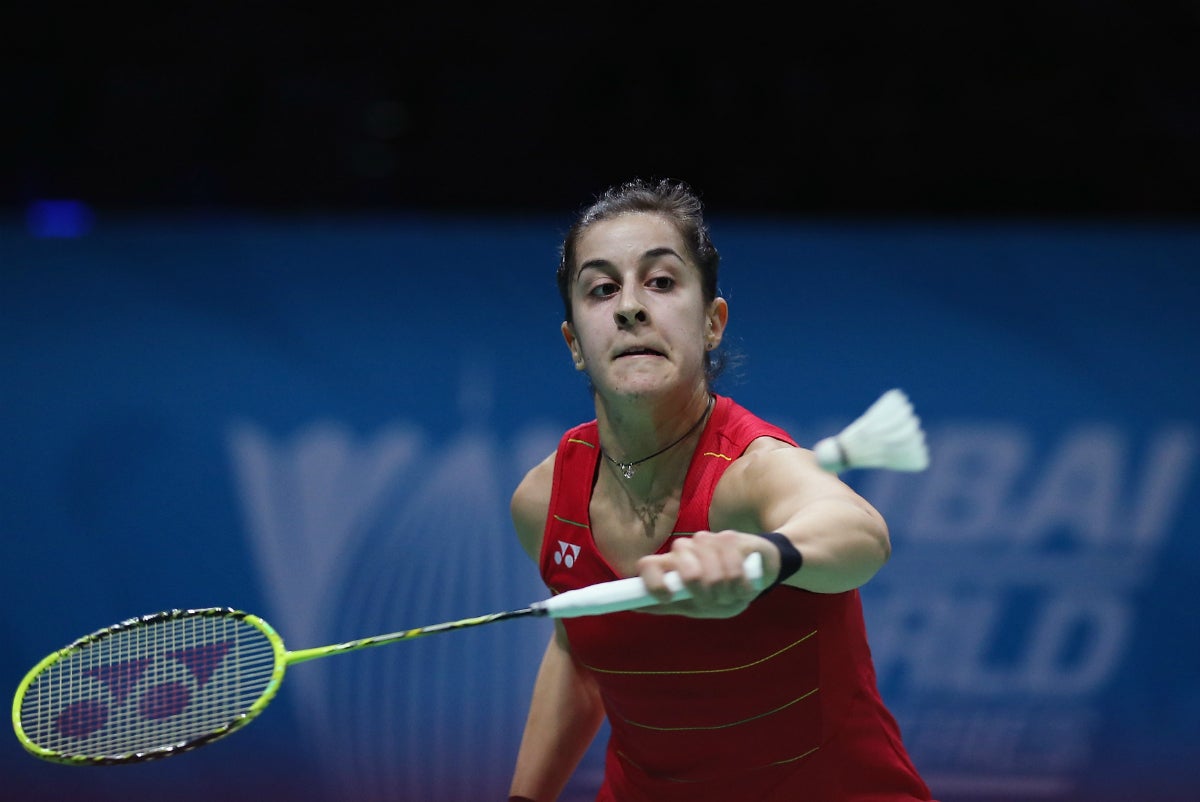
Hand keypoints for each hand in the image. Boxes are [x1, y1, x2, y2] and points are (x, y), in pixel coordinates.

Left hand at [635, 531, 762, 618]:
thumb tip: (634, 606)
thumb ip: (667, 604)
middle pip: (687, 574)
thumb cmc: (720, 592)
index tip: (668, 597)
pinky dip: (741, 586)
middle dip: (707, 596)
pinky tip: (744, 585)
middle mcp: (683, 550)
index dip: (654, 583)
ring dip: (727, 593)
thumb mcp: (695, 605)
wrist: (757, 573)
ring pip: (713, 575)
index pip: (647, 565)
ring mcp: (704, 541)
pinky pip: (734, 569)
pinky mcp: (728, 536)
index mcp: (669, 566)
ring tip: (731, 593)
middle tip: (716, 600)